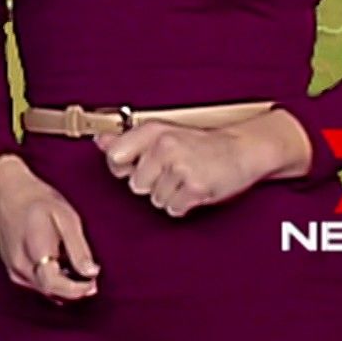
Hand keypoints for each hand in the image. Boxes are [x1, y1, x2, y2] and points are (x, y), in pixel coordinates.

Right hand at [0, 156, 99, 302]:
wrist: (5, 192)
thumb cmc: (37, 200)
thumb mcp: (66, 217)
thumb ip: (78, 248)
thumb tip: (91, 273)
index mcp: (34, 249)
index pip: (54, 283)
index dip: (77, 289)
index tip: (93, 282)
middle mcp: (20, 264)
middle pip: (50, 290)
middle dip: (74, 290)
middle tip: (90, 279)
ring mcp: (13, 269)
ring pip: (44, 290)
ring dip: (63, 286)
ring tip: (75, 268)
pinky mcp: (12, 269)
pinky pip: (35, 284)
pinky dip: (51, 281)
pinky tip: (59, 267)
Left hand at [94, 118, 287, 216]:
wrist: (242, 149)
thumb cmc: (200, 144)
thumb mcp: (162, 134)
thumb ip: (128, 140)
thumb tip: (99, 141)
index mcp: (152, 131)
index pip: (115, 158)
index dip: (123, 169)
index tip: (138, 167)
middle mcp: (164, 146)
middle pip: (135, 185)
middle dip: (152, 185)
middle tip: (173, 173)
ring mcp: (181, 166)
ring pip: (155, 199)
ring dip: (170, 195)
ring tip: (186, 179)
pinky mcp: (197, 187)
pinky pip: (174, 209)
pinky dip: (183, 205)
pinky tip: (194, 190)